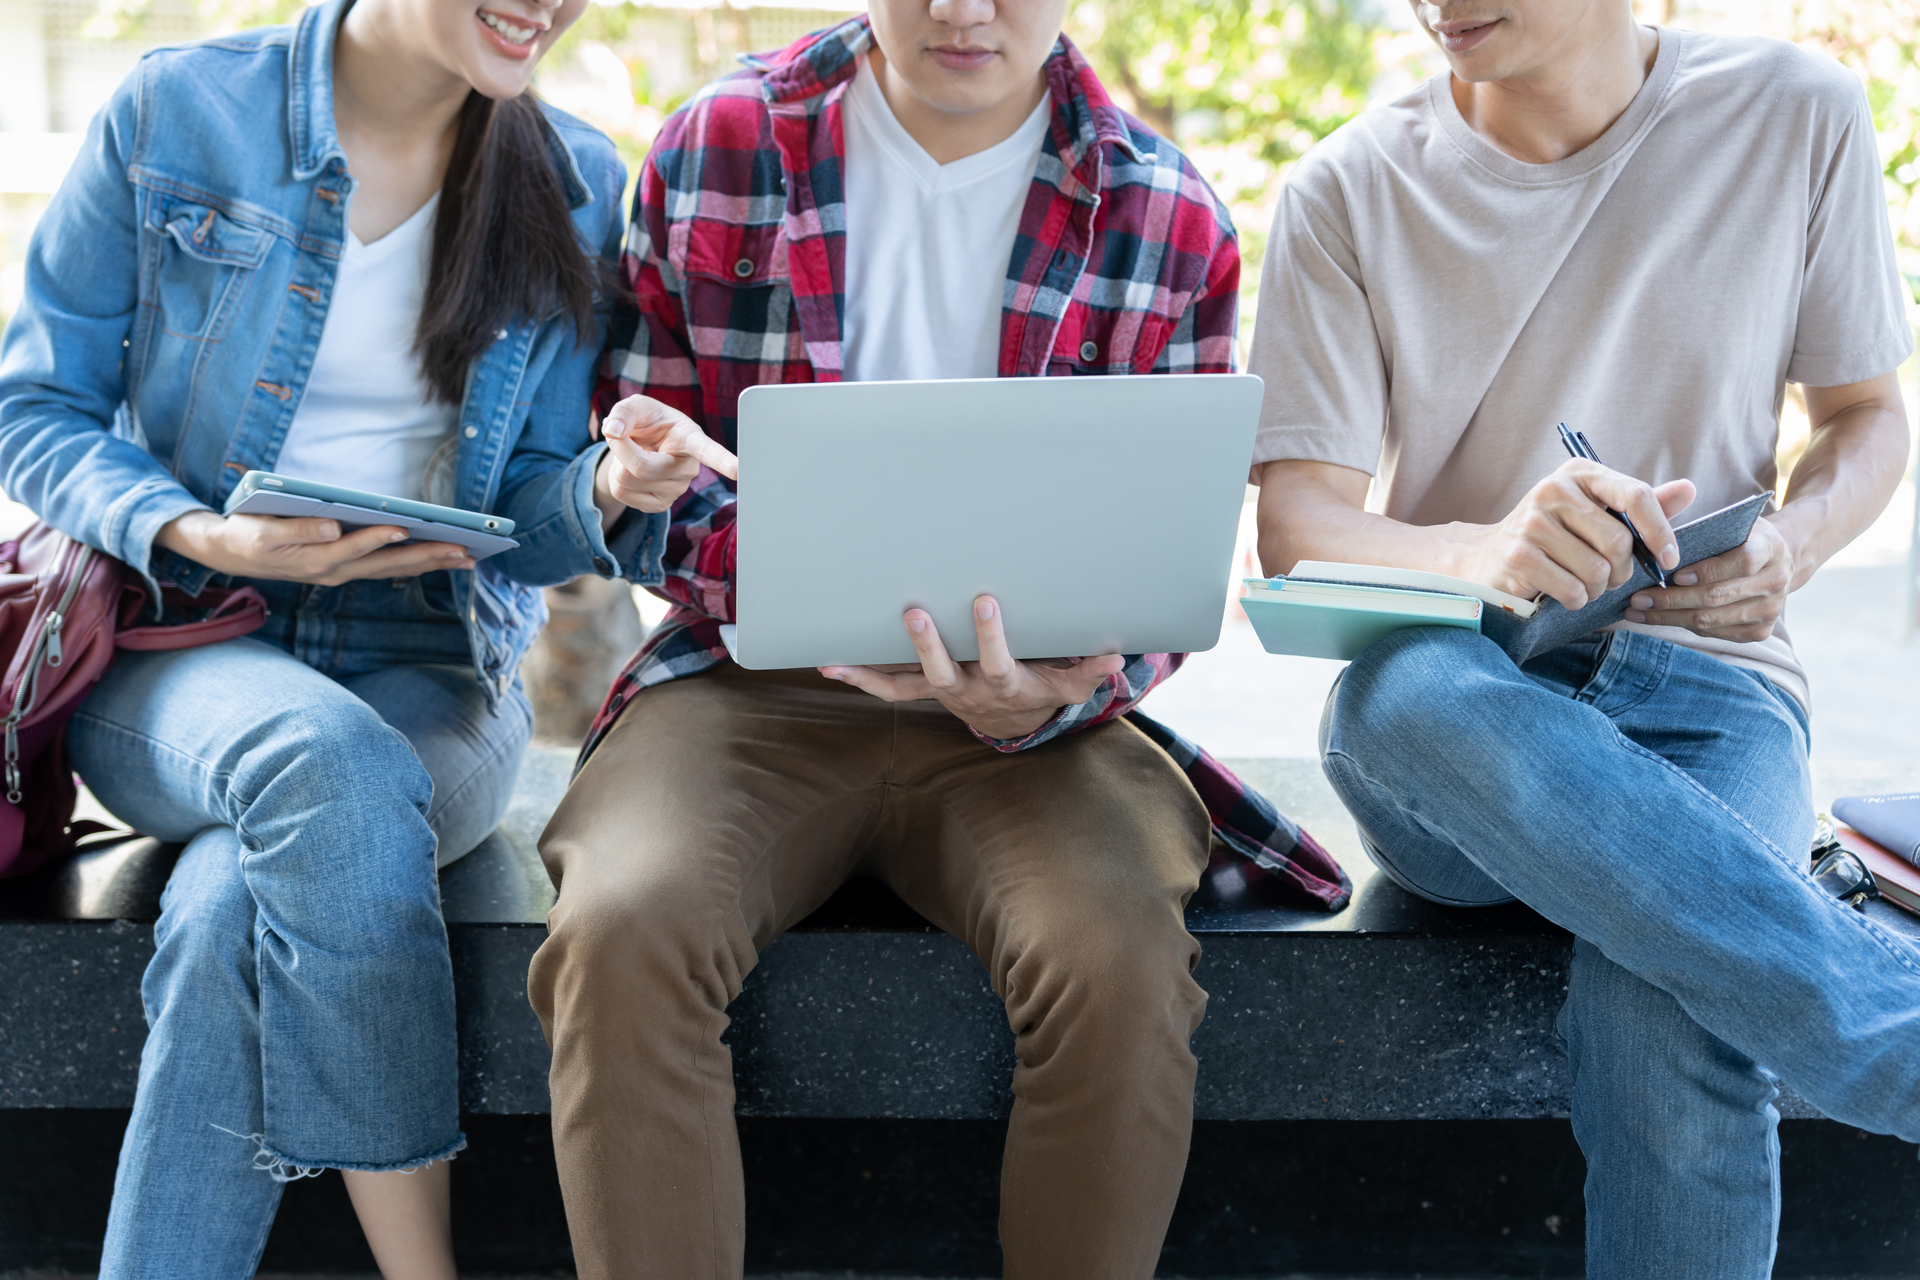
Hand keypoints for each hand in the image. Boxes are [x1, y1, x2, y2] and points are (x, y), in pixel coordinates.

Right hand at [156, 509, 473, 583]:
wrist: (232, 553)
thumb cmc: (247, 535)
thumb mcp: (261, 532)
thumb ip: (297, 529)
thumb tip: (334, 527)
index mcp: (314, 560)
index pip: (353, 549)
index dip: (378, 539)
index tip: (404, 528)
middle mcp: (336, 570)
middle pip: (388, 565)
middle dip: (427, 557)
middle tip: (464, 552)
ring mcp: (344, 571)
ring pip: (395, 568)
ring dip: (432, 563)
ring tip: (467, 558)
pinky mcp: (348, 566)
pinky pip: (389, 566)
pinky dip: (417, 561)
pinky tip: (441, 556)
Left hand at [592, 395, 737, 526]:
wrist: (641, 444)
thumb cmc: (646, 421)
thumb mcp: (636, 406)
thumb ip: (623, 411)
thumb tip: (613, 430)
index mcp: (691, 439)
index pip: (709, 452)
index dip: (724, 461)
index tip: (740, 471)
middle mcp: (689, 468)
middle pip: (642, 468)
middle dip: (620, 448)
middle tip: (621, 435)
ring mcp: (676, 490)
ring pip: (627, 481)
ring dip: (616, 463)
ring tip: (632, 453)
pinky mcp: (659, 506)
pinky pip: (622, 495)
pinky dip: (615, 480)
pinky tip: (632, 472)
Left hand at [820, 595, 1124, 740]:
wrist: (1010, 720)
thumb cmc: (1040, 689)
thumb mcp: (1068, 683)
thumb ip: (1089, 671)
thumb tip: (1115, 656)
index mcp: (1003, 683)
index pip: (998, 660)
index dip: (991, 635)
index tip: (985, 600)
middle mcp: (966, 690)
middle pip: (943, 671)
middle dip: (928, 643)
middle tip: (914, 611)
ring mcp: (938, 691)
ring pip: (904, 684)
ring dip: (873, 671)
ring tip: (840, 659)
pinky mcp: (919, 690)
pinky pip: (885, 688)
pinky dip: (858, 678)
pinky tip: (829, 663)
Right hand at [1457, 460, 1695, 610]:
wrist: (1490, 558)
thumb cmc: (1554, 538)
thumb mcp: (1595, 514)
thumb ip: (1639, 506)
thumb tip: (1688, 489)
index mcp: (1580, 473)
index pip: (1635, 496)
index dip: (1660, 532)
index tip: (1668, 559)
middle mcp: (1553, 490)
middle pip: (1618, 541)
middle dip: (1621, 571)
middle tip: (1609, 577)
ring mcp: (1532, 521)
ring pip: (1597, 570)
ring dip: (1597, 589)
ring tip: (1583, 584)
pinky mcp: (1518, 554)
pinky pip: (1572, 589)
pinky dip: (1576, 600)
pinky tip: (1563, 593)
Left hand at [1623, 514, 1794, 641]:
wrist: (1779, 560)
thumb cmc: (1742, 538)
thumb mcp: (1732, 524)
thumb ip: (1707, 532)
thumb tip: (1658, 548)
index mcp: (1771, 547)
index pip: (1742, 561)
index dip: (1708, 570)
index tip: (1675, 575)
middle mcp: (1776, 581)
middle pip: (1718, 595)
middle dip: (1672, 599)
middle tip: (1637, 597)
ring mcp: (1770, 610)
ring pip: (1711, 619)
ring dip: (1668, 617)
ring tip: (1637, 611)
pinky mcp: (1760, 631)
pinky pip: (1714, 633)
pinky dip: (1682, 626)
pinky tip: (1656, 619)